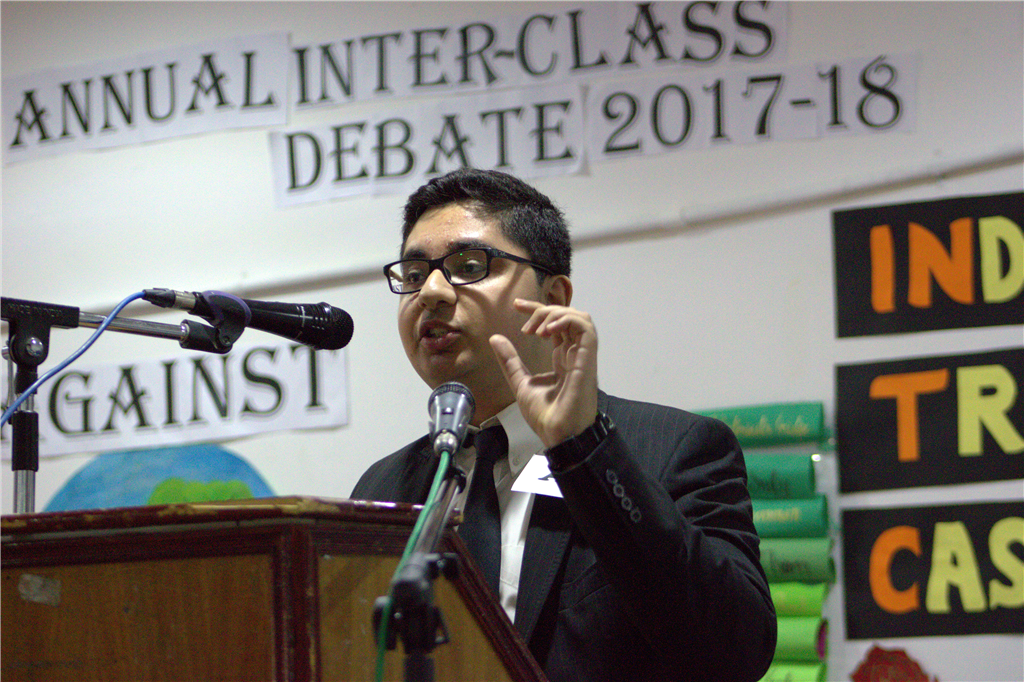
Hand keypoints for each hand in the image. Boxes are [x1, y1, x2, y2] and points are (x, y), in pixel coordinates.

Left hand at [489, 299, 598, 447]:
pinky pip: (585, 328)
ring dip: (556, 314)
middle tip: (523, 318)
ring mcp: (582, 355)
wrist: (558, 434)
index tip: (517, 305)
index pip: (554, 325)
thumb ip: (510, 361)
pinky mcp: (587, 359)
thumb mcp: (520, 382)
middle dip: (543, 309)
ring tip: (537, 329)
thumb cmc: (545, 415)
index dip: (537, 310)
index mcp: (562, 358)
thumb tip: (496, 339)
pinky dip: (566, 320)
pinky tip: (547, 330)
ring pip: (579, 317)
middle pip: (566, 316)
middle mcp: (574, 354)